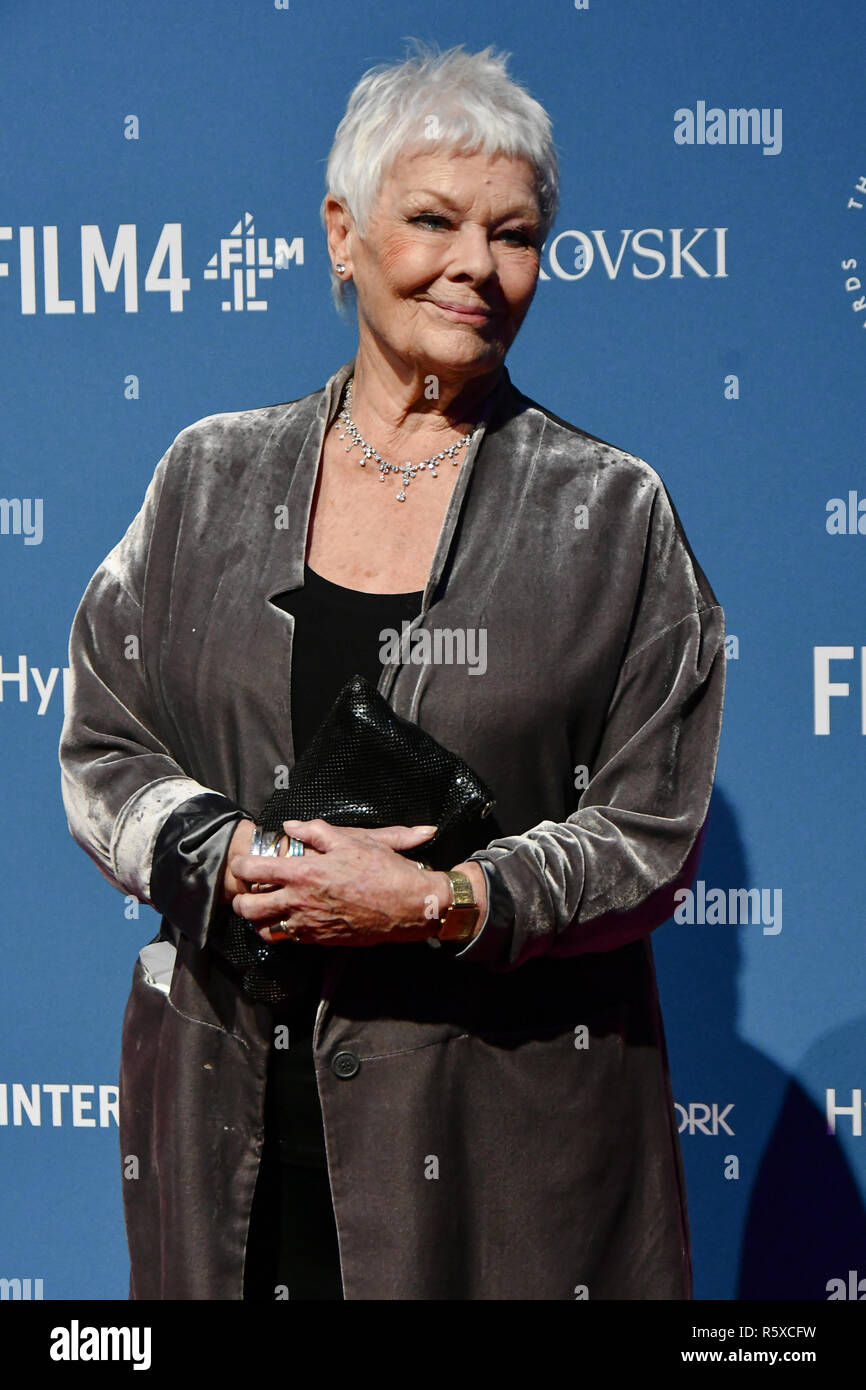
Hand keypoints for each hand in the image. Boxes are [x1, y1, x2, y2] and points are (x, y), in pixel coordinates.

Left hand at [228, 818, 450, 945]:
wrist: (407, 906)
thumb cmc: (382, 869)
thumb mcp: (351, 840)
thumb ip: (316, 831)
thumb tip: (291, 826)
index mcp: (304, 873)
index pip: (254, 871)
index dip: (240, 866)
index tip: (242, 863)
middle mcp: (300, 902)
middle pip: (249, 909)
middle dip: (242, 900)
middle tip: (249, 891)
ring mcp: (309, 924)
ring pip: (264, 930)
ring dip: (259, 919)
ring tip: (267, 907)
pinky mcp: (320, 939)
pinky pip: (288, 939)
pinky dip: (282, 930)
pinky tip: (292, 918)